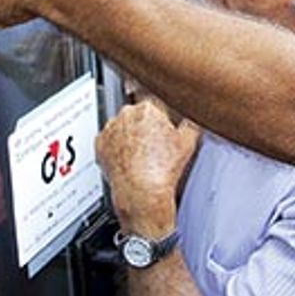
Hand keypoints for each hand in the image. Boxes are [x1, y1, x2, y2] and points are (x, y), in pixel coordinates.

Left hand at [95, 102, 200, 235]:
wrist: (141, 192)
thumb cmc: (162, 169)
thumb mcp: (188, 142)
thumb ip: (193, 121)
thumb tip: (195, 114)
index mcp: (148, 108)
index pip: (158, 103)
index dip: (164, 118)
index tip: (165, 129)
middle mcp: (127, 114)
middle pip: (139, 114)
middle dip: (147, 126)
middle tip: (157, 145)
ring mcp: (111, 128)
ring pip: (123, 126)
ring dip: (131, 135)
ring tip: (144, 154)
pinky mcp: (100, 143)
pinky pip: (110, 140)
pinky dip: (117, 147)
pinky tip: (130, 158)